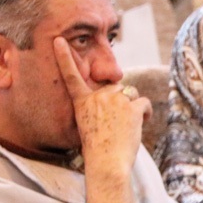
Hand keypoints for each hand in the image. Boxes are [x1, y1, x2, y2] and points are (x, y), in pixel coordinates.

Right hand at [53, 37, 147, 180]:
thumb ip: (95, 108)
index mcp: (81, 101)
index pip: (71, 76)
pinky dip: (145, 113)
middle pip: (114, 88)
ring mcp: (115, 101)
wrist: (107, 163)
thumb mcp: (87, 124)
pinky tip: (140, 125)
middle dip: (119, 101)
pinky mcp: (131, 108)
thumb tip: (111, 98)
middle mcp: (97, 97)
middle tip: (117, 122)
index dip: (64, 57)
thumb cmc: (97, 149)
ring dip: (132, 108)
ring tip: (126, 127)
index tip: (58, 40)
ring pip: (130, 95)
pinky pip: (143, 103)